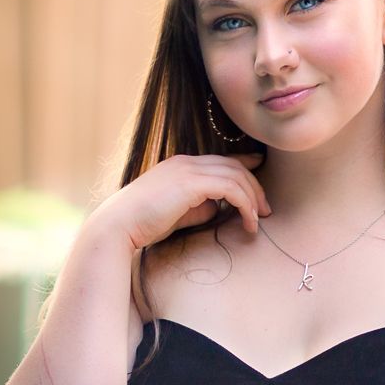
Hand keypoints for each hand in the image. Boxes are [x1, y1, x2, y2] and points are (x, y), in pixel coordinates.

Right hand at [88, 152, 270, 250]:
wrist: (119, 225)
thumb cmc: (144, 224)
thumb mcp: (178, 212)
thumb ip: (200, 206)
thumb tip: (220, 207)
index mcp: (181, 166)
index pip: (221, 159)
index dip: (245, 164)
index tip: (261, 175)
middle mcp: (186, 162)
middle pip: (234, 166)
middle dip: (255, 187)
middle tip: (266, 210)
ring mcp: (188, 169)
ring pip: (236, 175)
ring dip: (253, 199)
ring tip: (258, 221)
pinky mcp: (191, 182)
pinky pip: (231, 188)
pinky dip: (245, 205)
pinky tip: (248, 222)